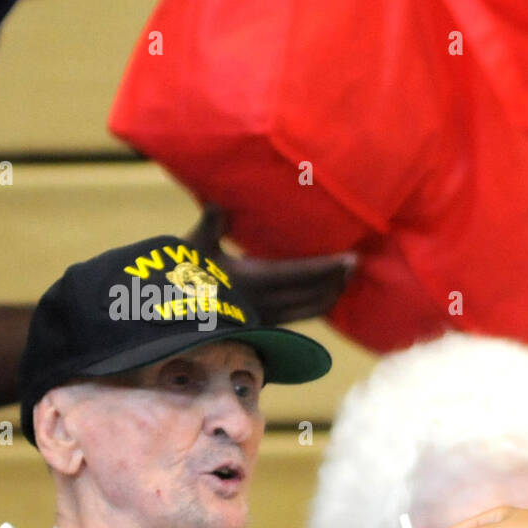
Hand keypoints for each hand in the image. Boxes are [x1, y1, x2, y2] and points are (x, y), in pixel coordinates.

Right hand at [185, 204, 356, 325]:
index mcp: (255, 280)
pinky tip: (325, 293)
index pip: (303, 274)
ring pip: (313, 310)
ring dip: (332, 294)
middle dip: (338, 281)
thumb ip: (211, 224)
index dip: (330, 268)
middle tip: (354, 264)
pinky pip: (303, 316)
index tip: (352, 259)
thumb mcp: (195, 246)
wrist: (173, 313)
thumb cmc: (184, 274)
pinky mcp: (267, 325)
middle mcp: (268, 302)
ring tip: (344, 277)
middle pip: (317, 295)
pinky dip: (319, 304)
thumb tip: (215, 202)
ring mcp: (269, 317)